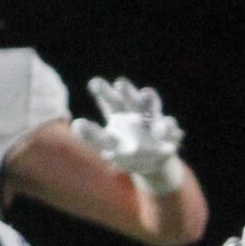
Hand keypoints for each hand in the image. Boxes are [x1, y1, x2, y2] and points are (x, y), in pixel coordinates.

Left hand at [70, 78, 187, 196]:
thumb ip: (93, 136)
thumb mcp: (107, 145)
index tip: (93, 83)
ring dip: (149, 99)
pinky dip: (165, 128)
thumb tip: (76, 124)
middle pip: (131, 98)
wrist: (152, 162)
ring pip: (151, 105)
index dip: (103, 91)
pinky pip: (168, 126)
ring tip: (145, 94)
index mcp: (118, 114)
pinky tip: (160, 133)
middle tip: (120, 84)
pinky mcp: (168, 131)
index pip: (110, 101)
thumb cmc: (125, 151)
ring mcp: (153, 120)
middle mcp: (136, 112)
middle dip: (127, 91)